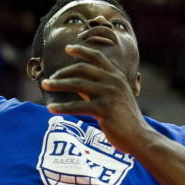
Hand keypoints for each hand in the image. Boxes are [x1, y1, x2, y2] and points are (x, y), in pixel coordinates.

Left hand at [41, 44, 155, 155]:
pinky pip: (77, 106)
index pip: (97, 57)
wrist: (140, 136)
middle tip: (49, 78)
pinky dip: (62, 107)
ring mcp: (109, 94)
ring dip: (58, 84)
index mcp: (117, 76)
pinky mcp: (104, 109)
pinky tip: (51, 108)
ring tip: (44, 85)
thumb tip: (76, 84)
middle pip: (82, 69)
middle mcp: (113, 81)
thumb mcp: (115, 97)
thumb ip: (97, 88)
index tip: (68, 48)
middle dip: (63, 72)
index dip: (81, 51)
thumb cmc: (126, 119)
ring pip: (77, 84)